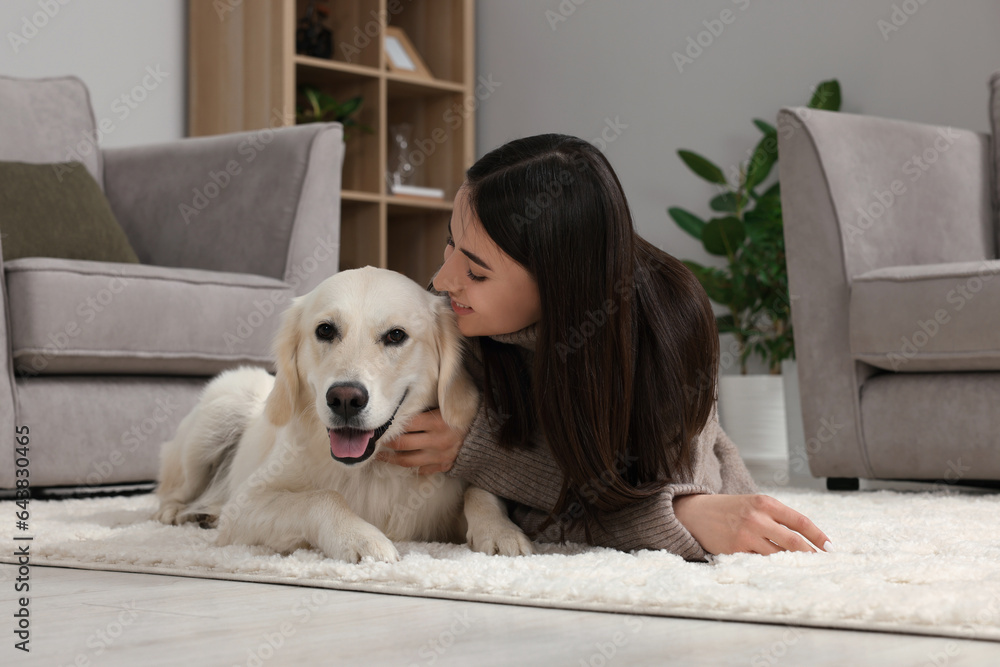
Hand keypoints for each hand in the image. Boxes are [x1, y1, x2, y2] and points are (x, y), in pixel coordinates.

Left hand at [375, 408, 467, 474]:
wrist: (483, 433)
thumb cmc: (461, 415)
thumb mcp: (445, 406)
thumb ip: (425, 408)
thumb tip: (400, 409)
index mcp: (437, 422)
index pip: (406, 424)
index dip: (391, 425)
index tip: (380, 425)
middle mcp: (437, 441)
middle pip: (402, 444)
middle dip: (386, 443)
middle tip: (375, 440)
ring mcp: (440, 456)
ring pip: (407, 461)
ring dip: (391, 459)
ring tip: (380, 456)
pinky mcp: (444, 465)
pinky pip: (422, 470)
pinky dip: (412, 467)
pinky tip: (402, 462)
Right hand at [673, 493, 832, 556]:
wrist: (695, 512)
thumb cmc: (729, 509)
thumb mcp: (753, 503)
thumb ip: (776, 516)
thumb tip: (804, 537)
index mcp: (765, 503)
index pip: (800, 521)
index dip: (818, 536)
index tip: (830, 547)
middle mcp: (757, 517)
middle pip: (794, 542)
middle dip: (811, 555)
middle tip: (822, 563)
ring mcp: (746, 534)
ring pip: (779, 555)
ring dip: (793, 564)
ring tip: (805, 570)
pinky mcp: (736, 549)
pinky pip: (760, 562)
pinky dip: (772, 567)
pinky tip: (780, 572)